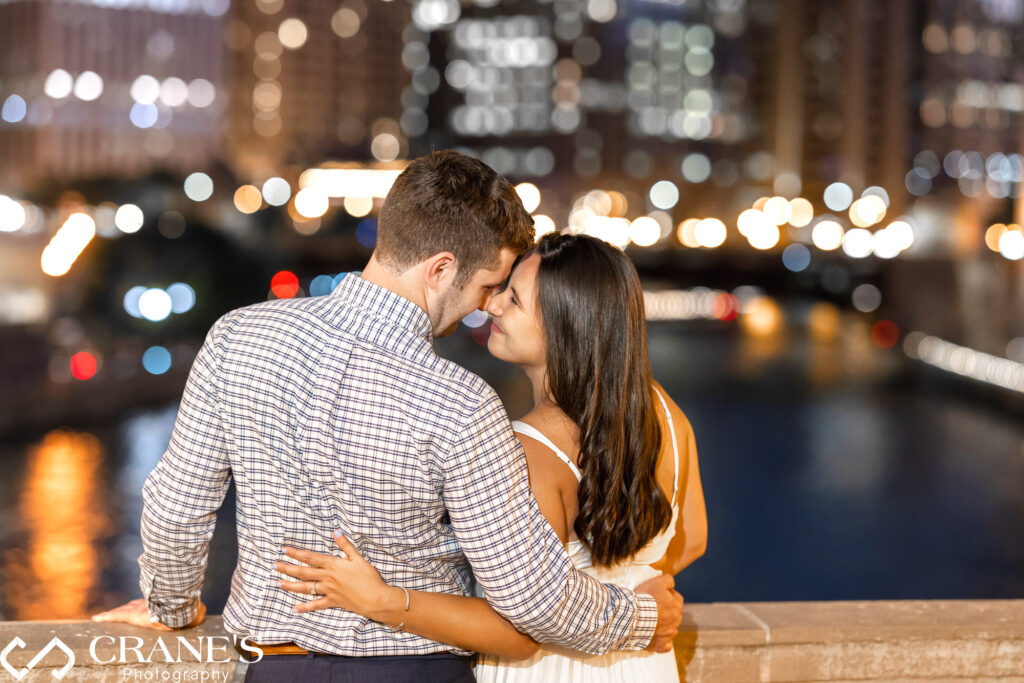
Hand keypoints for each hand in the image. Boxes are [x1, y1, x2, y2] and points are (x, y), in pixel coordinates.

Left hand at [91, 598, 205, 629]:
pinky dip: (106, 617)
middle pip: (134, 605)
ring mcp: (139, 607)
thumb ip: (196, 610)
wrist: (182, 606)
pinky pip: (116, 616)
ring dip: (113, 614)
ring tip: (101, 618)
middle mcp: (149, 602)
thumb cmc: (190, 608)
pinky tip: (96, 619)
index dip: (142, 604)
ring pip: (122, 611)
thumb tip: (202, 611)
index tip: (139, 606)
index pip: (149, 603)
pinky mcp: (132, 615)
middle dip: (127, 608)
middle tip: (120, 612)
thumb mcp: (195, 610)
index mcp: (162, 602)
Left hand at [277, 532, 401, 622]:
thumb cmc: (369, 577)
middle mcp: (327, 578)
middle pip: (303, 572)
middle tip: (274, 565)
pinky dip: (305, 607)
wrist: (374, 598)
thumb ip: (346, 545)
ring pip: (306, 588)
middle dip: (287, 568)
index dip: (296, 553)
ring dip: (290, 585)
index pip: (310, 557)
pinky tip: (294, 609)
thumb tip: (336, 531)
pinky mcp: (332, 602)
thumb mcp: (358, 558)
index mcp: (333, 565)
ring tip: (278, 584)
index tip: (284, 550)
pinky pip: (316, 605)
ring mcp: (328, 591)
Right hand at [635, 574, 682, 652]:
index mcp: (676, 605)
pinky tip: (656, 638)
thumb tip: (671, 582)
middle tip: (652, 608)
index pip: (677, 598)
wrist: (633, 618)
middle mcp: (676, 620)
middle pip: (674, 614)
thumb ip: (668, 580)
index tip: (657, 595)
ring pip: (670, 629)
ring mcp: (669, 634)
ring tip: (649, 621)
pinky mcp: (661, 645)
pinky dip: (662, 642)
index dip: (667, 595)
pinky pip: (666, 646)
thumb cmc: (645, 599)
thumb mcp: (657, 582)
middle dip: (666, 611)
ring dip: (663, 626)